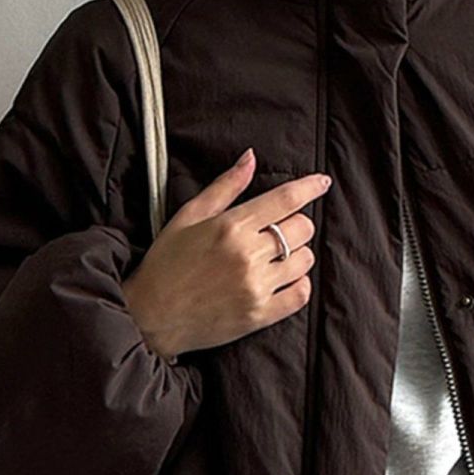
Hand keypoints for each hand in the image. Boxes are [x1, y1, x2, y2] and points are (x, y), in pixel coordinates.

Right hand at [122, 148, 330, 360]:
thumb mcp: (188, 216)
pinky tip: (283, 280)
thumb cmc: (166, 263)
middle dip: (296, 224)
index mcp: (231, 226)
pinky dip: (299, 284)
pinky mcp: (260, 315)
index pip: (285, 199)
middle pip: (302, 228)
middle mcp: (247, 255)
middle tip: (277, 230)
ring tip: (275, 257)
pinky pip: (301, 294)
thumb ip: (225, 187)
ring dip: (297, 254)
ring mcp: (256, 287)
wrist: (151, 316)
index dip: (310, 187)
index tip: (322, 183)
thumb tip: (251, 158)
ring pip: (305, 260)